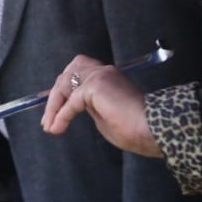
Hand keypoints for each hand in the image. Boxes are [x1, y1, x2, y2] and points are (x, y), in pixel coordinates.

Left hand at [40, 54, 161, 156]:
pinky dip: (62, 115)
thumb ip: (91, 108)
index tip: (52, 110)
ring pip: (66, 84)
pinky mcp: (96, 85)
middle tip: (47, 121)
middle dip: (55, 97)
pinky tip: (57, 128)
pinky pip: (72, 101)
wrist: (153, 130)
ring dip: (54, 106)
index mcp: (109, 77)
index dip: (63, 90)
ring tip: (49, 126)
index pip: (79, 74)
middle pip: (69, 74)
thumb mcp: (106, 118)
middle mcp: (104, 72)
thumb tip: (73, 108)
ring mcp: (100, 76)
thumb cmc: (136, 130)